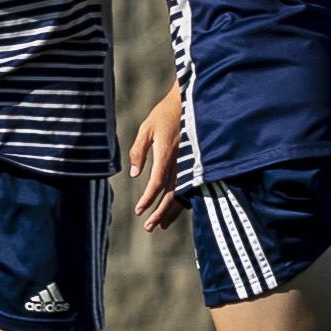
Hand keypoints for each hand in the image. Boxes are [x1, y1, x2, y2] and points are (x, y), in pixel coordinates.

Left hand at [129, 82, 184, 229]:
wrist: (190, 102)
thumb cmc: (165, 114)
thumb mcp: (146, 128)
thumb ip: (139, 151)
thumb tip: (136, 174)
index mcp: (167, 154)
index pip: (157, 183)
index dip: (148, 199)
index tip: (139, 211)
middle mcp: (181, 162)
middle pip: (172, 195)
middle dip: (160, 213)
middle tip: (149, 227)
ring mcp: (189, 163)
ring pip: (182, 194)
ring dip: (171, 211)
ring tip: (161, 225)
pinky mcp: (194, 163)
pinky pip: (189, 187)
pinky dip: (182, 201)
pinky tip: (175, 209)